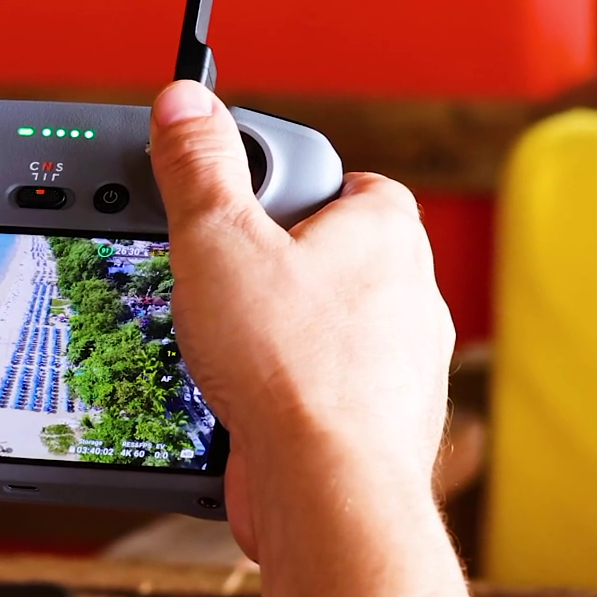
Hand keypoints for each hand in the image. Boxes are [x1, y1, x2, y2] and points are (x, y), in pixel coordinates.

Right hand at [146, 81, 454, 561]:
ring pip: (326, 330)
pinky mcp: (381, 426)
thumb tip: (185, 104)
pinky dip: (285, 396)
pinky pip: (324, 392)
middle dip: (272, 271)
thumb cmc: (293, 367)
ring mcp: (402, 366)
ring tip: (226, 351)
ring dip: (277, 338)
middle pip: (327, 257)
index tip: (233, 207)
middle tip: (216, 283)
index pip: (340, 179)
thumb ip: (199, 167)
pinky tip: (244, 406)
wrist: (330, 492)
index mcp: (386, 230)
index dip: (282, 191)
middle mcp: (410, 295)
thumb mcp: (217, 241)